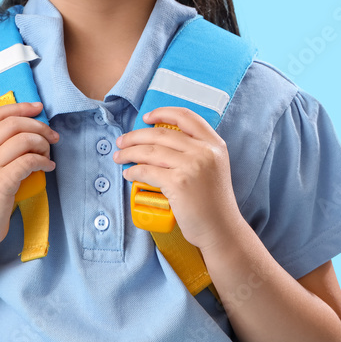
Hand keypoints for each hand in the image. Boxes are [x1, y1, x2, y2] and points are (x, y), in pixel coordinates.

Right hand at [0, 101, 57, 253]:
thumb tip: (26, 129)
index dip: (19, 107)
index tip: (37, 108)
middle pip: (12, 124)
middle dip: (38, 126)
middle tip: (52, 136)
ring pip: (23, 140)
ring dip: (42, 144)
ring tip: (47, 155)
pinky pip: (29, 161)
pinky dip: (43, 161)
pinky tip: (47, 168)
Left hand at [112, 106, 241, 250]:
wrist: (221, 229)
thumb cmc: (213, 202)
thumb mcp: (213, 167)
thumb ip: (196, 150)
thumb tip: (159, 140)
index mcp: (214, 144)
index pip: (186, 117)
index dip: (163, 113)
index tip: (146, 118)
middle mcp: (205, 151)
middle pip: (161, 133)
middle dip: (136, 136)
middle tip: (122, 141)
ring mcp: (192, 166)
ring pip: (150, 151)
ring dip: (129, 153)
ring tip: (119, 157)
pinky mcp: (179, 184)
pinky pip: (147, 171)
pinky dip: (133, 171)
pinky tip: (128, 174)